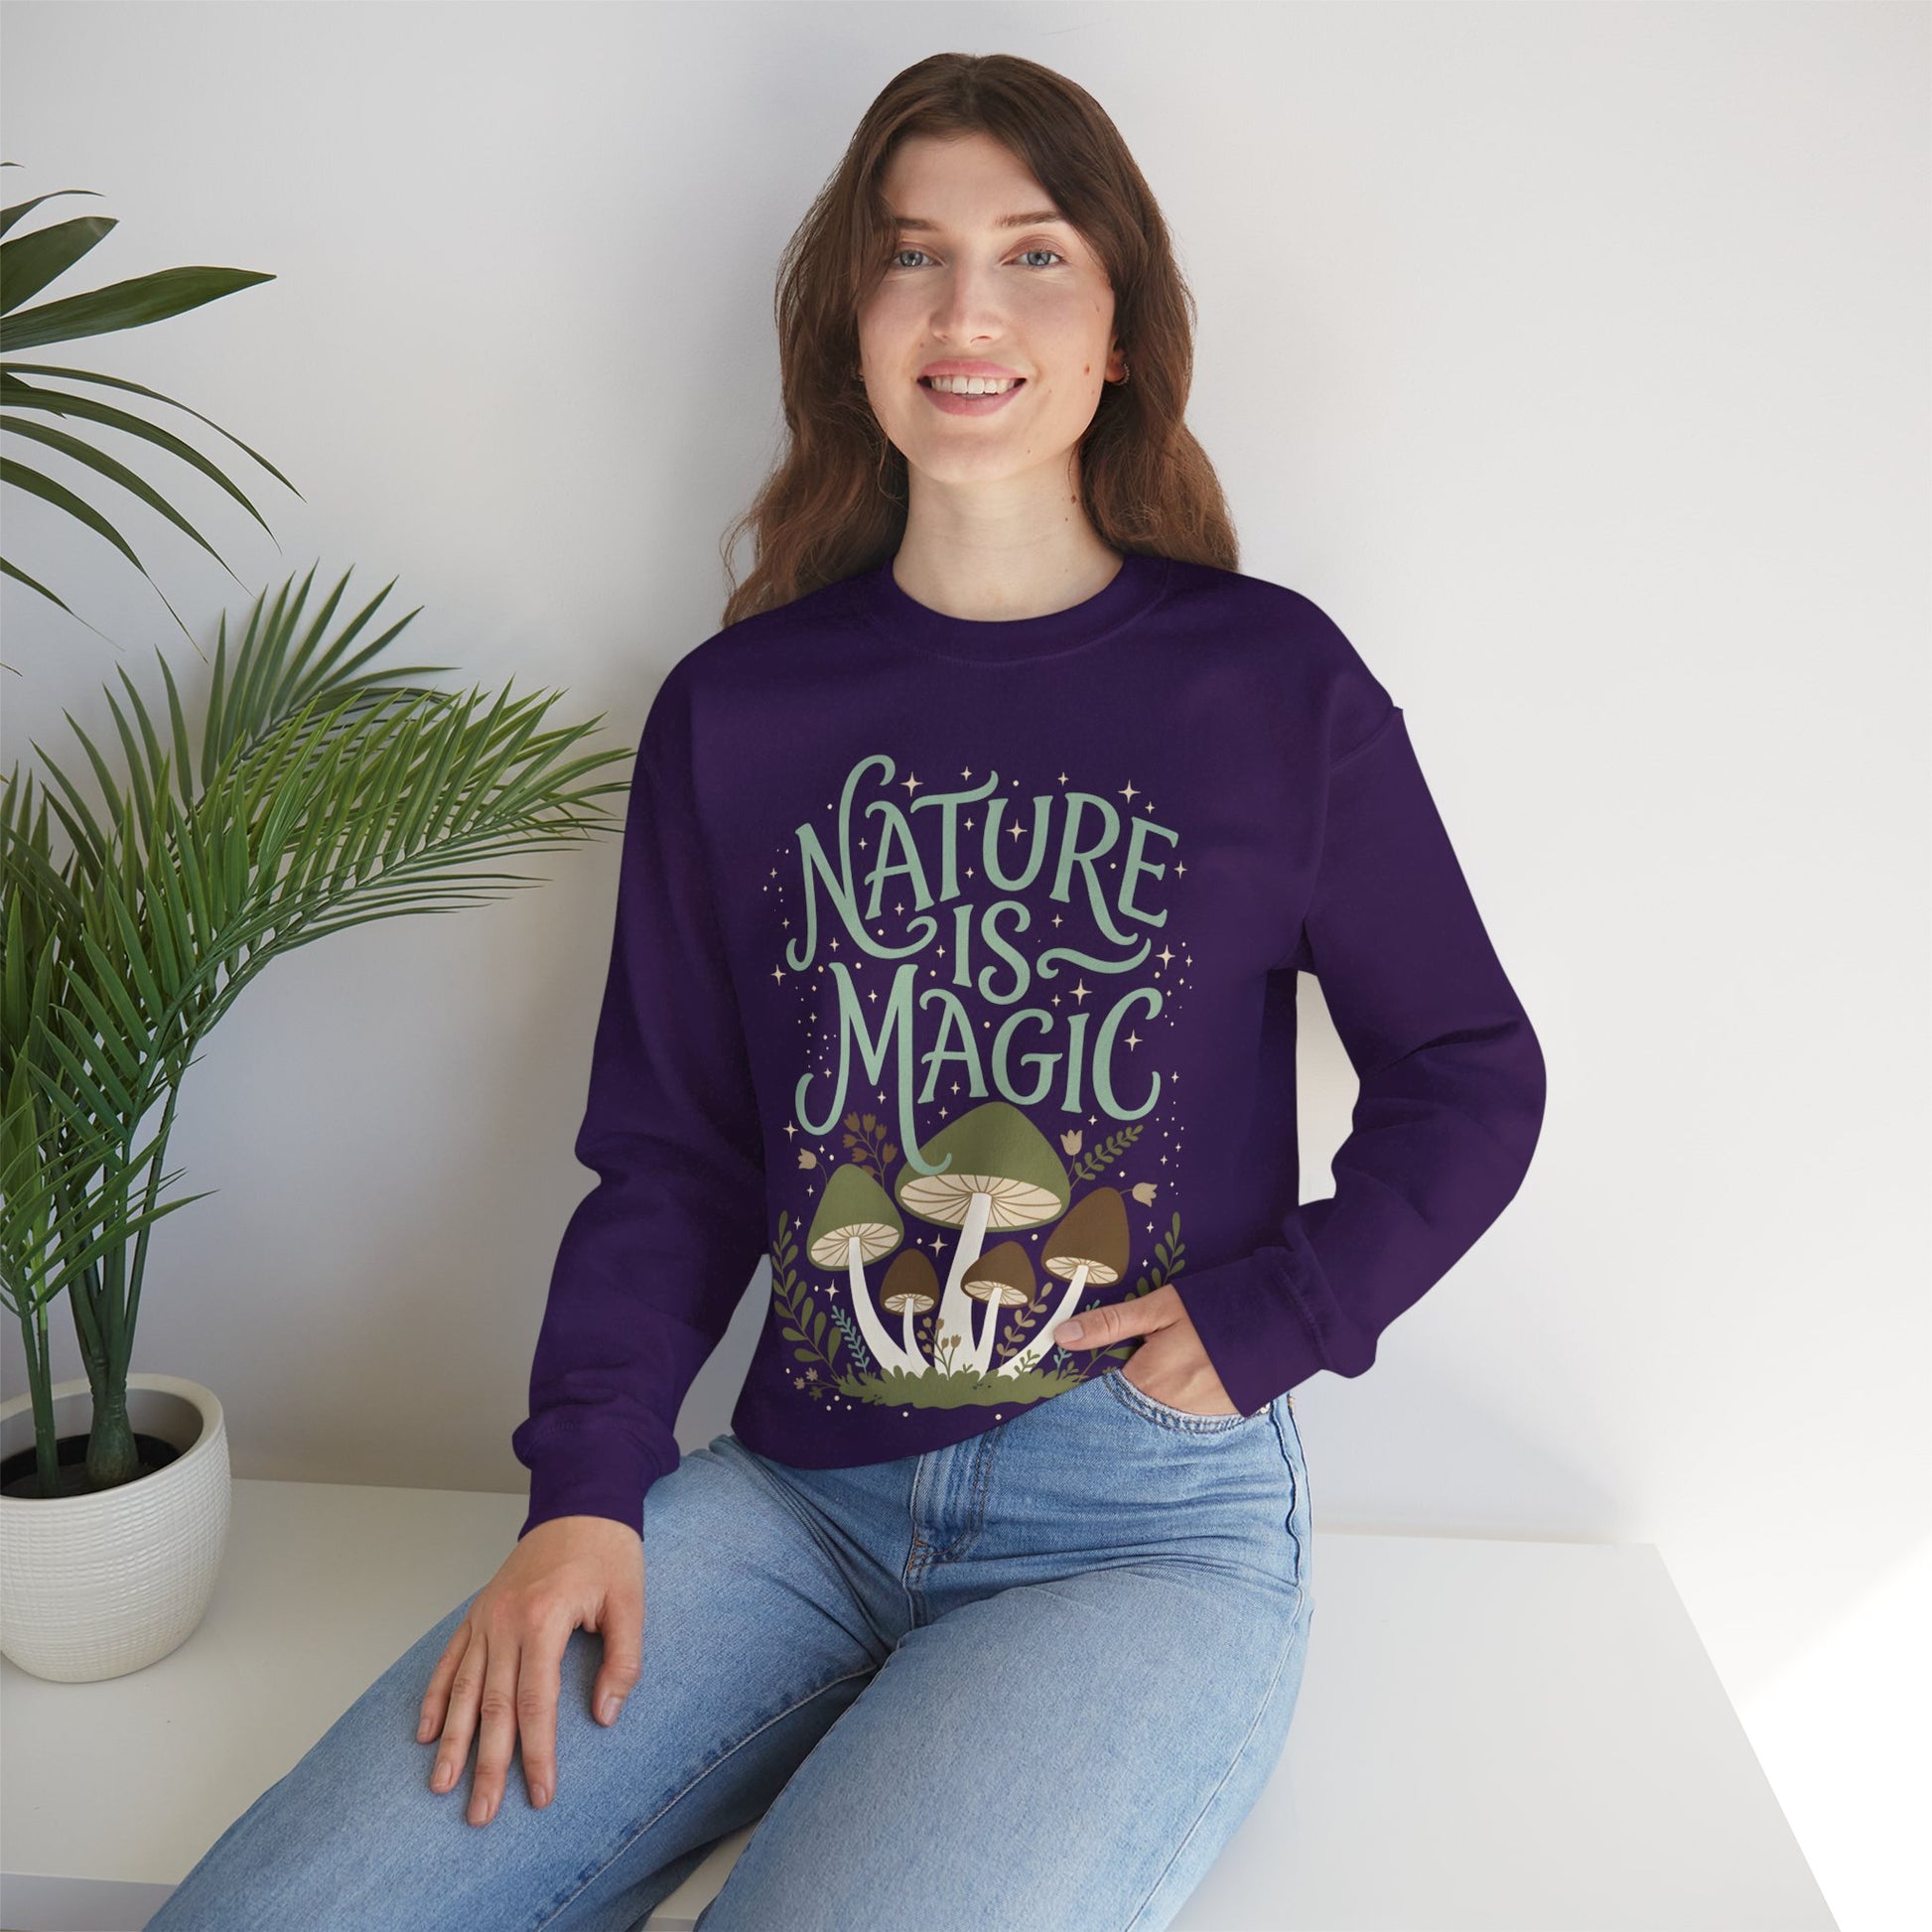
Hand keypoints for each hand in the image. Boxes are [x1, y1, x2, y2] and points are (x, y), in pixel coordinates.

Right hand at [418, 1513, 642, 1825]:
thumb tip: (604, 1716)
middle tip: (481, 1814)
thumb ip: (623, 1661)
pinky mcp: (478, 1612)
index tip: (539, 1793)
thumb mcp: (630, 1603)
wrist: (581, 1502)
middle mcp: (506, 1621)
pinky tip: (426, 1732)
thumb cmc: (608, 1552)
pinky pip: (449, 1659)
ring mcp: (486, 1617)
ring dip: (451, 1741)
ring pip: (462, 1689)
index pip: (536, 1703)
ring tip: (441, 1786)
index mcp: (544, 1620)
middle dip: (486, 1764)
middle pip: (492, 1706)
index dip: (537, 1753)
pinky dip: (434, 1697)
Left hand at [1055, 1284, 1239, 1415]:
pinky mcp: (1222, 1416)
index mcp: (1148, 1380)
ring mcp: (1198, 1416)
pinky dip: (1183, 1395)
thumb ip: (1111, 1324)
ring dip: (1157, 1391)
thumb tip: (1061, 1336)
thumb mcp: (1160, 1307)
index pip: (1105, 1389)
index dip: (1098, 1372)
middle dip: (1130, 1381)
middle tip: (1146, 1353)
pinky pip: (1187, 1412)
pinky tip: (1195, 1371)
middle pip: (1132, 1400)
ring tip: (1175, 1359)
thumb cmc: (1216, 1308)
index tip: (1094, 1360)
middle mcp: (1168, 1408)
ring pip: (1160, 1408)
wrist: (1284, 1318)